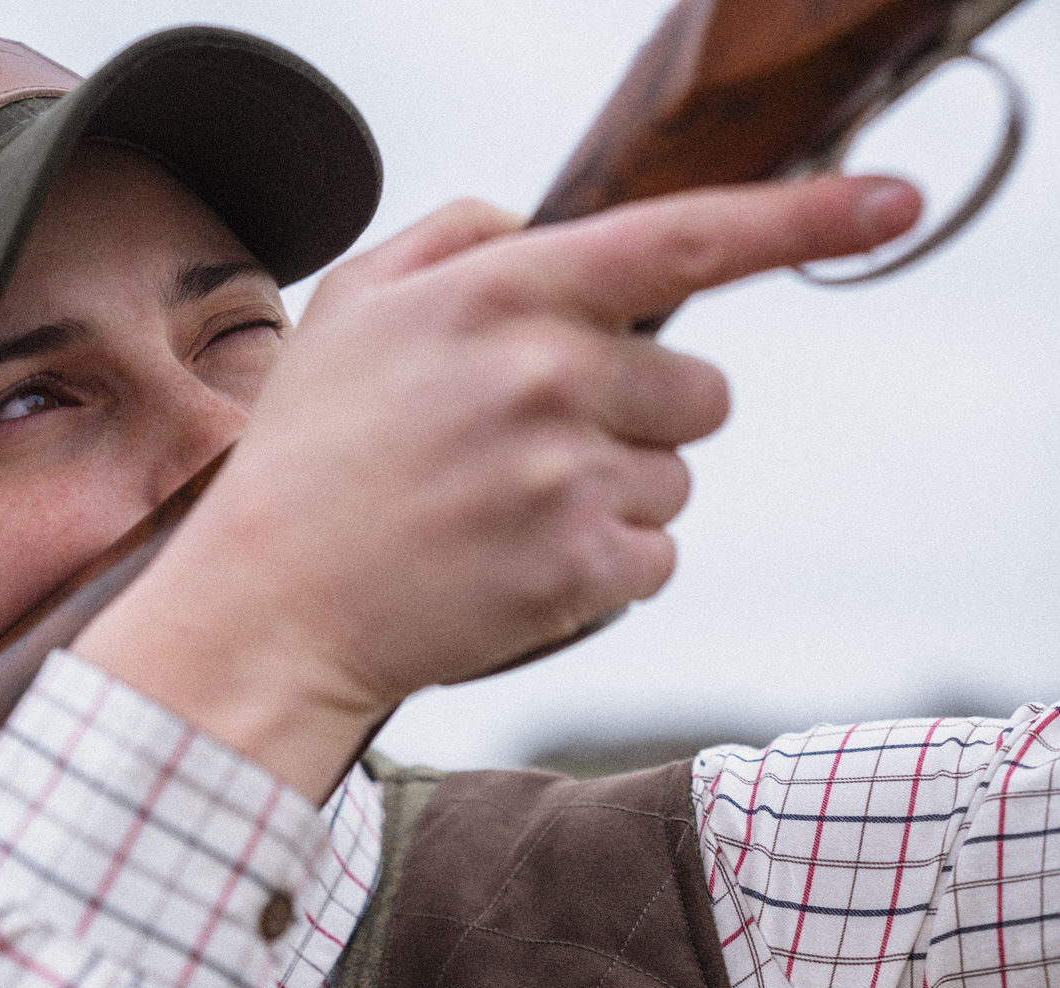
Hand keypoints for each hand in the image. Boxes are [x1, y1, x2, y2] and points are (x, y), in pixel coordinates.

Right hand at [74, 174, 918, 801]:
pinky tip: (522, 569)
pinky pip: (656, 561)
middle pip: (699, 391)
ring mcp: (564, 478)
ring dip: (616, 500)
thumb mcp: (351, 308)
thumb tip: (540, 225)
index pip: (682, 239)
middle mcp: (545, 376)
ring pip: (676, 483)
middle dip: (642, 420)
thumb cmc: (310, 458)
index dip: (802, 219)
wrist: (272, 609)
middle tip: (539, 453)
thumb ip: (456, 238)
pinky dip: (606, 571)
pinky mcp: (577, 572)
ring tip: (509, 519)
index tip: (891, 204)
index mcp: (501, 295)